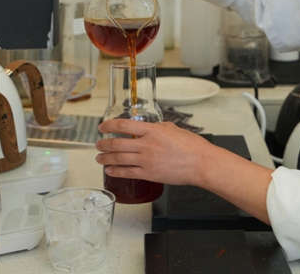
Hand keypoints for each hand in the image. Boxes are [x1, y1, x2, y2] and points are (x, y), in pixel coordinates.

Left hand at [94, 119, 213, 186]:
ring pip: (119, 158)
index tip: (103, 126)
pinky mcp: (149, 174)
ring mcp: (146, 160)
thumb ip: (160, 127)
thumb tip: (154, 127)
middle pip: (117, 143)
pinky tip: (109, 170)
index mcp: (153, 131)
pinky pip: (127, 173)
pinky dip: (115, 171)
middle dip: (104, 144)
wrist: (201, 163)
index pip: (124, 125)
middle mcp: (147, 145)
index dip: (110, 125)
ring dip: (105, 158)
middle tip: (98, 144)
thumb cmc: (193, 147)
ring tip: (99, 158)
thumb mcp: (175, 129)